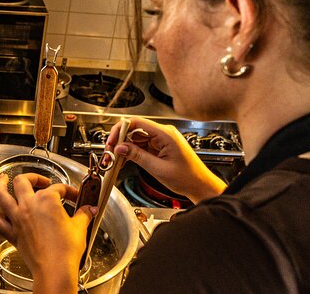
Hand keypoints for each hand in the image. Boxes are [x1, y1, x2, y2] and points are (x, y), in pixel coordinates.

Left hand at [0, 173, 95, 292]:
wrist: (55, 269)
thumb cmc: (66, 250)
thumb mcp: (79, 227)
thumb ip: (84, 214)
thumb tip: (90, 209)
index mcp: (47, 199)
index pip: (59, 188)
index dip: (68, 190)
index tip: (74, 196)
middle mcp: (29, 205)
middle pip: (23, 181)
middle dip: (32, 177)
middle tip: (40, 180)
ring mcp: (17, 218)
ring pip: (1, 195)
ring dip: (1, 184)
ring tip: (2, 178)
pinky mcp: (12, 234)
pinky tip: (0, 213)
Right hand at [102, 117, 225, 203]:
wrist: (200, 185)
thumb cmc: (187, 177)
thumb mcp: (158, 168)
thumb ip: (138, 156)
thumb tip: (121, 148)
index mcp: (165, 134)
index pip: (136, 123)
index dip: (120, 130)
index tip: (111, 141)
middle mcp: (162, 133)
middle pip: (133, 130)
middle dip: (119, 141)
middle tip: (109, 153)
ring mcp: (160, 140)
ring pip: (134, 138)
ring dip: (123, 148)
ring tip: (114, 160)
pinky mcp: (159, 147)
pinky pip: (140, 146)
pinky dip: (130, 153)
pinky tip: (123, 161)